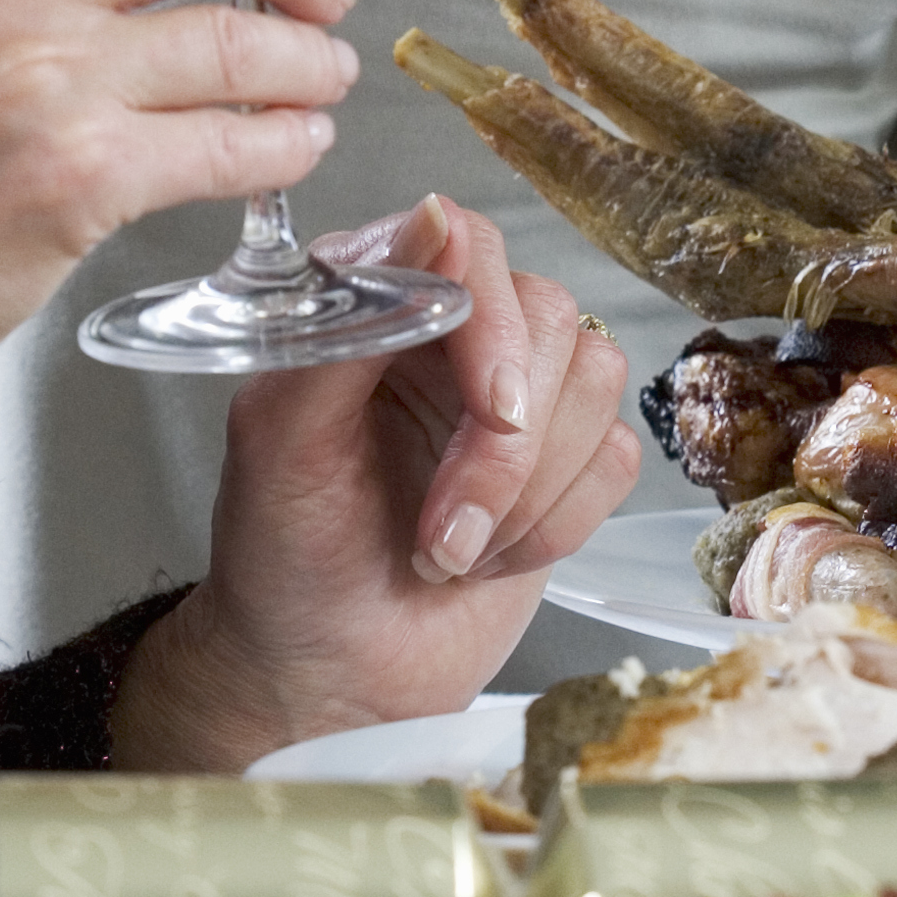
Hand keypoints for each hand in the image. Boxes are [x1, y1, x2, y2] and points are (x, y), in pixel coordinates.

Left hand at [109, 199, 644, 772]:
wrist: (326, 676)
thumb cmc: (282, 558)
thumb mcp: (279, 437)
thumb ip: (350, 321)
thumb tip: (431, 220)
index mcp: (378, 303)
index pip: (468, 243)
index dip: (490, 321)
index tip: (484, 405)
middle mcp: (454, 335)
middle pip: (548, 317)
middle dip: (502, 444)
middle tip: (442, 524)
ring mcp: (517, 398)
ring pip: (595, 382)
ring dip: (523, 492)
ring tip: (446, 549)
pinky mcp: (567, 465)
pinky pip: (616, 455)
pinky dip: (555, 523)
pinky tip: (488, 557)